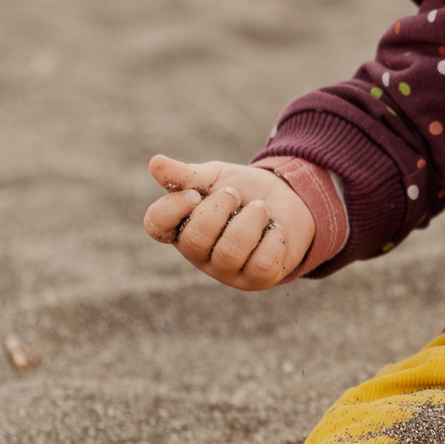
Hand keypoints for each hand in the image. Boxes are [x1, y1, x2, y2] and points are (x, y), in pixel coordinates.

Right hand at [143, 155, 314, 289]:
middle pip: (195, 240)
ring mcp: (226, 270)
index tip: (194, 193)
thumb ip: (187, 175)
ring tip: (262, 208)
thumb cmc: (244, 190)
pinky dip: (273, 238)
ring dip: (251, 220)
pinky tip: (275, 230)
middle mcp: (198, 253)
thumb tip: (155, 163)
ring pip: (230, 252)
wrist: (289, 199)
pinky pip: (262, 263)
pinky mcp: (256, 280)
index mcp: (180, 225)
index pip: (156, 225)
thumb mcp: (216, 176)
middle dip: (219, 208)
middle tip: (235, 194)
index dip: (173, 208)